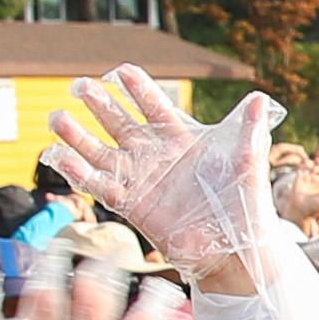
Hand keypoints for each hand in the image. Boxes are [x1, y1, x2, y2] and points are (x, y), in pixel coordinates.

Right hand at [44, 64, 281, 274]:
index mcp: (180, 139)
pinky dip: (80, 173)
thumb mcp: (247, 163)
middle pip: (119, 123)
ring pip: (101, 152)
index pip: (153, 106)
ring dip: (78, 136)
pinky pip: (101, 186)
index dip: (137, 88)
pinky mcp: (132, 205)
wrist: (234, 248)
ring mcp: (140, 180)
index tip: (119, 71)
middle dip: (98, 104)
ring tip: (57, 118)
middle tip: (78, 86)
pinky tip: (61, 157)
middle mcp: (155, 156)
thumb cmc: (243, 204)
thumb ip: (249, 130)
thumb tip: (261, 99)